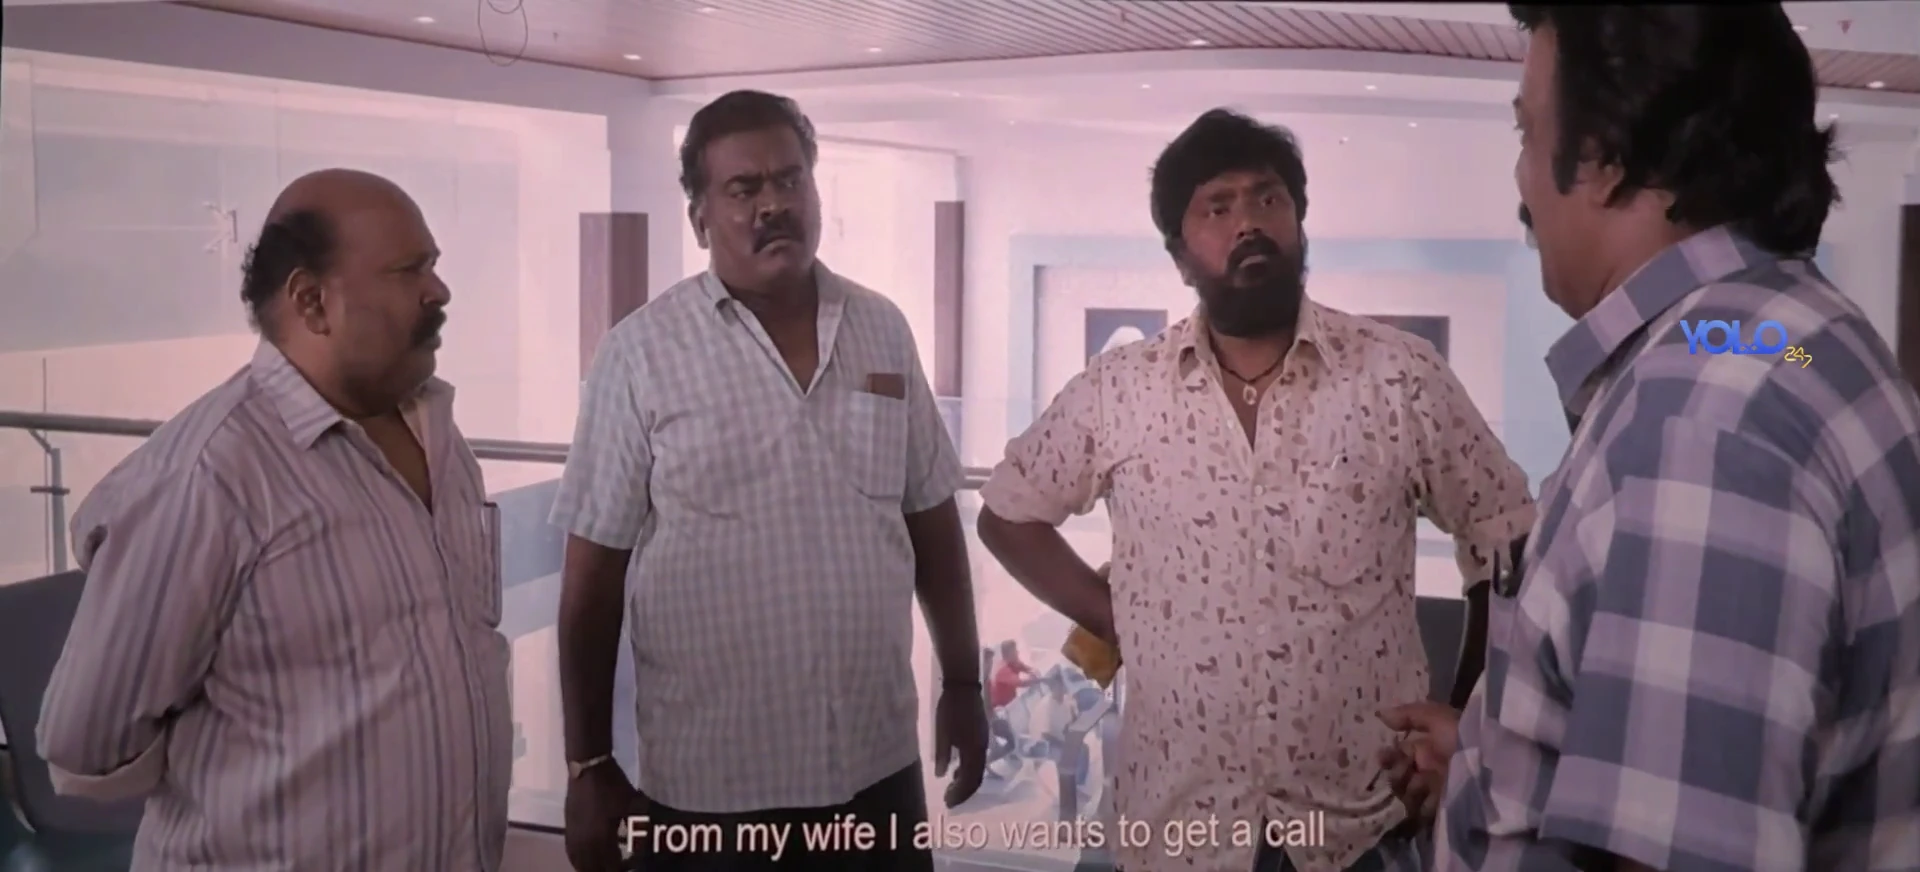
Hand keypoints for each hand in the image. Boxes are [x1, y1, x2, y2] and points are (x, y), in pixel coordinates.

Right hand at [564, 762, 641, 871]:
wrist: (588, 768)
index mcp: (601, 839)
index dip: (622, 870)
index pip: (611, 867)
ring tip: (605, 867)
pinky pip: (572, 854)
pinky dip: (580, 862)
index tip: (631, 868)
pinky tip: (588, 861)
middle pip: (593, 870)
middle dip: (606, 871)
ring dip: (591, 869)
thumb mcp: (633, 806)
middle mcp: (584, 843)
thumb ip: (640, 827)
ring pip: (580, 864)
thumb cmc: (612, 786)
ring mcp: (573, 837)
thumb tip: (647, 843)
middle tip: (620, 868)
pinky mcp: (568, 829)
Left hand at [933, 688, 987, 806]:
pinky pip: (977, 760)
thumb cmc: (950, 709)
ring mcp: (983, 742)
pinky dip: (968, 769)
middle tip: (949, 799)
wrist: (964, 686)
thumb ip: (943, 755)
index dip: (960, 794)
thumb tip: (942, 776)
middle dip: (963, 791)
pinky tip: (957, 769)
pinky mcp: (981, 736)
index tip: (947, 802)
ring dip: (965, 781)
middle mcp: (982, 749)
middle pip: (976, 778)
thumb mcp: (942, 733)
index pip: (970, 780)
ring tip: (951, 787)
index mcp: (974, 751)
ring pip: (978, 769)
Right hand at [1374, 702, 1460, 822]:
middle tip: (1407, 770)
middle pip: (1399, 777)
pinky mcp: (1443, 808)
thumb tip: (1381, 715)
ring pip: (1407, 795)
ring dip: (1410, 789)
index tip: (1383, 758)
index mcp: (1427, 749)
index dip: (1388, 757)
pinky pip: (1422, 811)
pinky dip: (1423, 805)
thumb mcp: (1438, 718)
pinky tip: (1431, 796)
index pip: (1399, 755)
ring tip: (1423, 783)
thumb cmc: (1463, 738)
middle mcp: (1428, 770)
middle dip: (1397, 775)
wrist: (1490, 767)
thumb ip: (1409, 715)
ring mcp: (1436, 791)